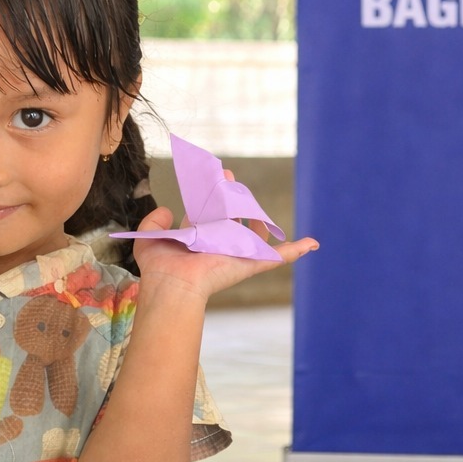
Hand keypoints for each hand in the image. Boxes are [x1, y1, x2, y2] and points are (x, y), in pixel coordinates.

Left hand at [130, 171, 317, 304]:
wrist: (173, 285)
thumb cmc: (160, 268)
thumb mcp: (149, 238)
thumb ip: (154, 222)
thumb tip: (170, 211)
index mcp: (199, 238)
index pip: (209, 214)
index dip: (211, 196)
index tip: (215, 178)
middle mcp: (220, 244)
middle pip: (233, 216)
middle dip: (233, 196)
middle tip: (229, 176)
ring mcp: (237, 252)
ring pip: (255, 231)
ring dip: (257, 216)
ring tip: (250, 200)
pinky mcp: (251, 261)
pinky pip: (278, 256)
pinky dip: (297, 250)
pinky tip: (312, 243)